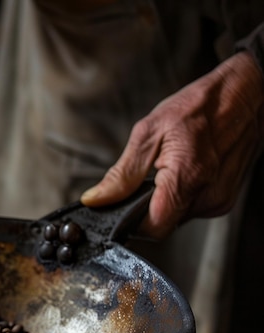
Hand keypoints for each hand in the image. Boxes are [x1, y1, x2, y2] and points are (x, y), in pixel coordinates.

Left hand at [80, 51, 263, 238]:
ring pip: (176, 218)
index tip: (122, 208)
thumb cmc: (199, 106)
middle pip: (163, 224)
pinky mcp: (224, 200)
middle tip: (147, 178)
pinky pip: (191, 209)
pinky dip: (181, 196)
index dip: (132, 223)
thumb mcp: (149, 132)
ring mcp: (218, 201)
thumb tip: (96, 199)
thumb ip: (122, 174)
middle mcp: (207, 196)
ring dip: (165, 200)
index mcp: (187, 178)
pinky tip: (183, 172)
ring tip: (168, 170)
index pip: (152, 228)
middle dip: (147, 208)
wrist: (248, 94)